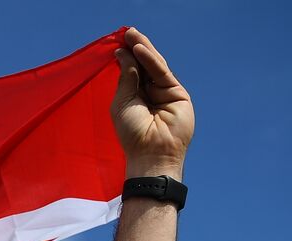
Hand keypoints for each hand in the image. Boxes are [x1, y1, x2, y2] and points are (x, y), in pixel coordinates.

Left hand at [111, 28, 192, 177]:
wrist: (151, 152)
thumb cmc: (132, 133)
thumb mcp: (122, 102)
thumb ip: (126, 78)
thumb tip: (122, 53)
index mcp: (135, 96)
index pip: (131, 71)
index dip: (126, 56)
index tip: (118, 41)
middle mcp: (150, 92)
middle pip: (144, 65)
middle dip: (135, 48)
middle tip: (126, 32)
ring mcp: (165, 91)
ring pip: (154, 65)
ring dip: (143, 49)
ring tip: (132, 35)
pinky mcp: (177, 92)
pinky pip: (161, 72)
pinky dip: (150, 60)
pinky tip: (139, 49)